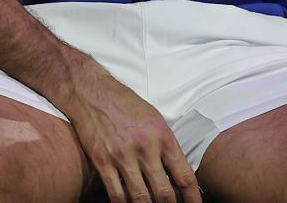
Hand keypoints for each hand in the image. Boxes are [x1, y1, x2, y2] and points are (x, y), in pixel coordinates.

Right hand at [55, 59, 200, 202]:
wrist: (94, 93)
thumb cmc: (127, 106)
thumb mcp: (156, 121)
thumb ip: (167, 148)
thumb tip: (177, 176)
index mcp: (163, 137)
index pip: (184, 176)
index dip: (193, 198)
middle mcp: (146, 148)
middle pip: (164, 193)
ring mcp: (123, 156)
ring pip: (141, 198)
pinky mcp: (102, 161)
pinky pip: (116, 194)